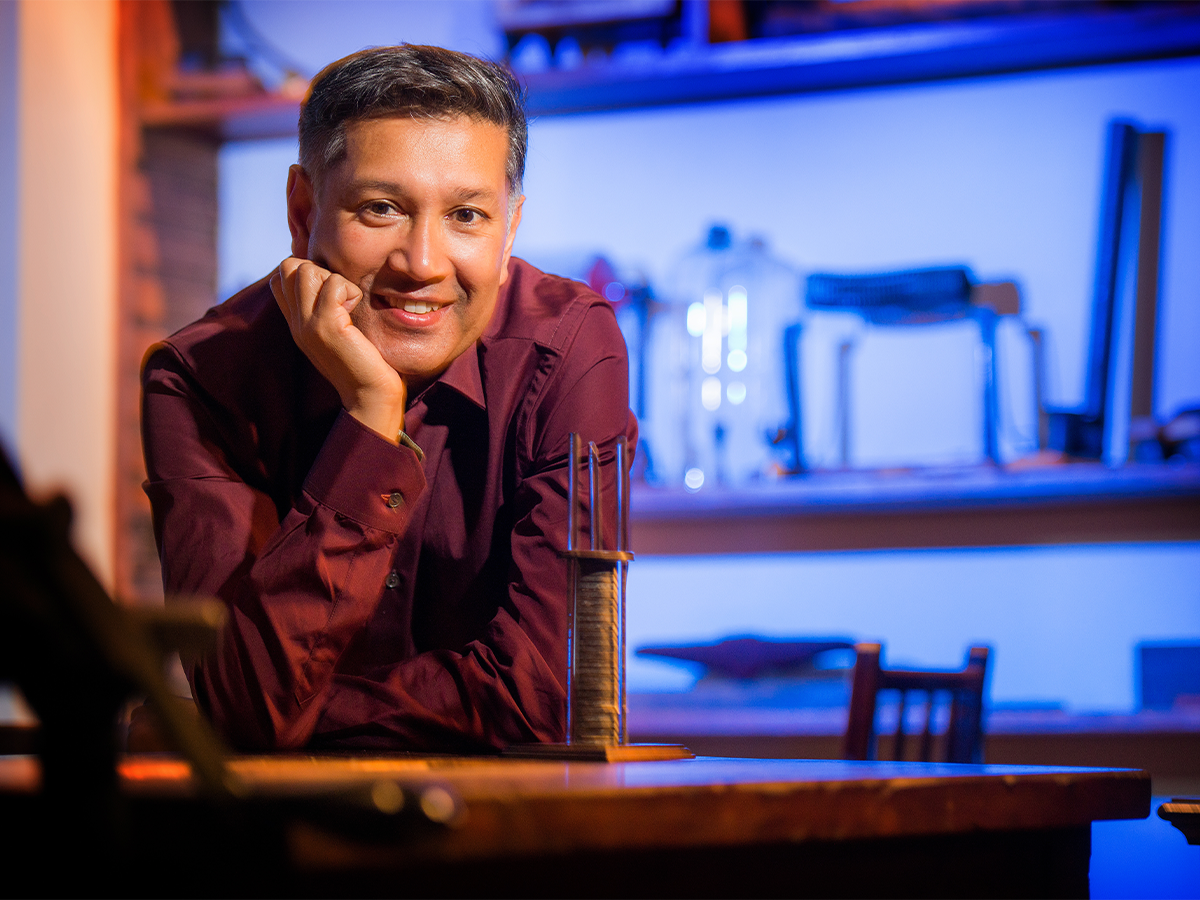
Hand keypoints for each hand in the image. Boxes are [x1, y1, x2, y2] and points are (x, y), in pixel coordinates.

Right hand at [271, 258, 406, 443]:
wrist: (370, 396)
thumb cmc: (363, 363)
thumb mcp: (336, 331)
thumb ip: (326, 307)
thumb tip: (331, 276)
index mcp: (296, 322)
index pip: (282, 275)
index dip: (309, 271)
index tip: (333, 294)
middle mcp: (296, 322)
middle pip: (289, 266)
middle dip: (320, 271)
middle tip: (340, 298)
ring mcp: (307, 324)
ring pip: (307, 270)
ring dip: (334, 279)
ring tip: (347, 305)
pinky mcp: (326, 327)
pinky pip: (333, 284)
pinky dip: (350, 290)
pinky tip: (355, 311)